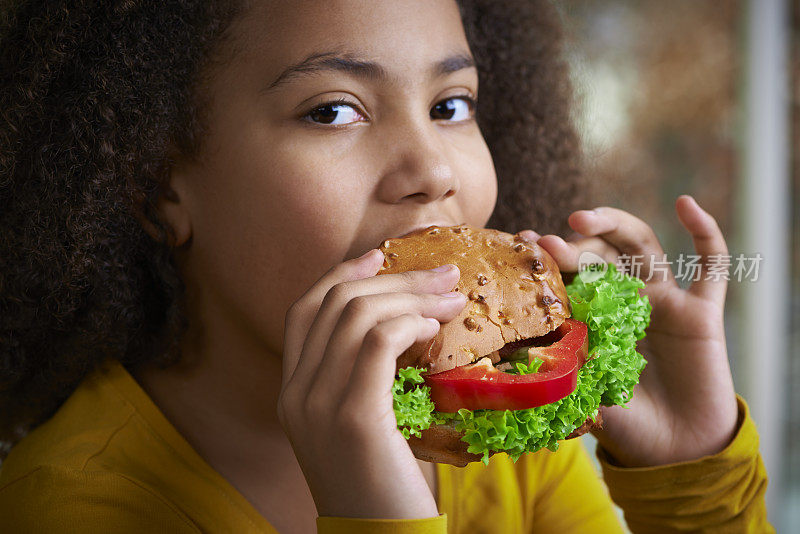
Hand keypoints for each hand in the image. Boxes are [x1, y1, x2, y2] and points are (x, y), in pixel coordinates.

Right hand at [278, 249, 467, 517]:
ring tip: (453, 299)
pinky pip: (377, 343)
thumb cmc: (383, 482)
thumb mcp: (363, 423)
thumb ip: (364, 378)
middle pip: (337, 303)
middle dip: (394, 278)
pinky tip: (435, 328)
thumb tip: (407, 325)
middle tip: (442, 274)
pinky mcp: (353, 417)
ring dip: (412, 297)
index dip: (341, 274)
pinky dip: (409, 323)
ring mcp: (318, 405)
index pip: (305, 309)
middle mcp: (296, 393)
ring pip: (358, 314)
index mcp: (293, 392)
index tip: (380, 256)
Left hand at [521, 195, 737, 465]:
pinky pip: (711, 266)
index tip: (523, 242)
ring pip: (642, 247)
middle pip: (601, 255)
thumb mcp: (583, 393)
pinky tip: (686, 204)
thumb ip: (562, 370)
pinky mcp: (702, 311)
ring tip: (584, 218)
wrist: (676, 451)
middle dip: (575, 246)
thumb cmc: (625, 423)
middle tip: (550, 242)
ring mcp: (664, 301)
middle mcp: (626, 299)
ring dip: (616, 226)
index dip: (549, 258)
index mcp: (595, 314)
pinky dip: (704, 234)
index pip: (569, 274)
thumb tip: (517, 355)